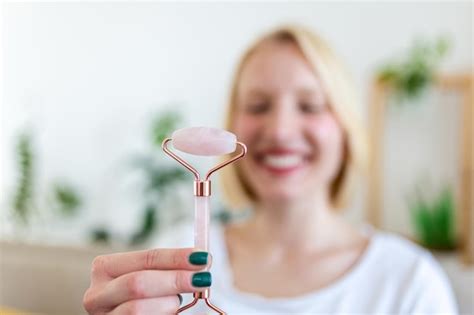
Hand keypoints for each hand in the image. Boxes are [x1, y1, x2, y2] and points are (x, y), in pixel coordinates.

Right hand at [83, 248, 210, 313]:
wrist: (122, 314)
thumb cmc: (141, 293)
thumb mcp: (148, 275)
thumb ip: (167, 268)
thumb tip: (202, 259)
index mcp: (105, 268)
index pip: (146, 258)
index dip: (176, 257)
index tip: (203, 257)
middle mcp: (97, 295)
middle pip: (139, 283)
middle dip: (175, 280)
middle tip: (204, 278)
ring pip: (138, 309)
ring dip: (167, 304)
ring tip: (175, 303)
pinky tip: (171, 313)